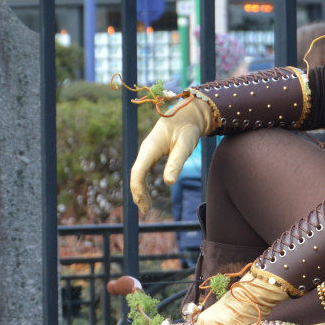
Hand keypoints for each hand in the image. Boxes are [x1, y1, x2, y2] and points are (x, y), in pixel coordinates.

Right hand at [129, 96, 213, 213]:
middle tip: (146, 211)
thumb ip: (177, 162)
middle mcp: (146, 150)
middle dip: (138, 194)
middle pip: (136, 175)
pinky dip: (144, 184)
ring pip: (138, 174)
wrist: (187, 114)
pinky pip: (143, 171)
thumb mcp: (185, 145)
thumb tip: (169, 183)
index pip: (138, 172)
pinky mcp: (152, 154)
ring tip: (146, 206)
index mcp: (150, 148)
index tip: (144, 205)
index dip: (138, 189)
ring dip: (140, 191)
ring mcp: (148, 152)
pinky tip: (147, 194)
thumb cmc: (187, 128)